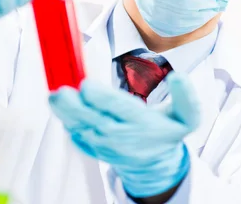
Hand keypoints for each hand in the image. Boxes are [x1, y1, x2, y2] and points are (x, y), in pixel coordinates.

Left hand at [49, 73, 199, 197]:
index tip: (86, 84)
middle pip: (93, 120)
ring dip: (64, 112)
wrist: (154, 163)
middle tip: (60, 91)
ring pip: (80, 128)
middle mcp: (120, 136)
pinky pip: (77, 137)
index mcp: (142, 123)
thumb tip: (179, 77)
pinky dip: (67, 123)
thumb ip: (187, 98)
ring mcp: (104, 145)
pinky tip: (60, 108)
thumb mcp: (186, 117)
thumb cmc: (165, 131)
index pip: (119, 109)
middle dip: (74, 106)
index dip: (101, 97)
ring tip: (54, 96)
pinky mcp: (93, 149)